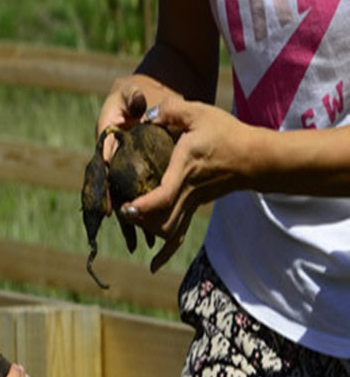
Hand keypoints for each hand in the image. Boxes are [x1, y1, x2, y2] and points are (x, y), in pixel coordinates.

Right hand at [93, 78, 154, 252]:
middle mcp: (107, 156)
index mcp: (104, 139)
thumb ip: (134, 96)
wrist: (139, 95)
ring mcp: (117, 167)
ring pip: (119, 197)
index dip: (104, 186)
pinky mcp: (128, 174)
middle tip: (121, 226)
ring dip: (128, 220)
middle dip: (113, 209)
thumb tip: (139, 104)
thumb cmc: (135, 91)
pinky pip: (130, 197)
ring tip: (138, 242)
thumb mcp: (133, 91)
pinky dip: (138, 214)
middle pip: (107, 188)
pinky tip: (148, 236)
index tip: (107, 205)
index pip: (102, 166)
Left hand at [120, 96, 248, 271]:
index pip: (163, 196)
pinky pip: (178, 234)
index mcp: (184, 170)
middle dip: (138, 220)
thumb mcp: (199, 114)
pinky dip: (166, 251)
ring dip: (147, 230)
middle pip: (160, 220)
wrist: (254, 156)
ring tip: (131, 220)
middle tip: (121, 211)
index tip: (125, 208)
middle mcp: (187, 192)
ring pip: (168, 230)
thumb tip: (147, 114)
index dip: (142, 206)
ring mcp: (192, 203)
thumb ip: (172, 111)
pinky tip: (153, 266)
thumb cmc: (227, 134)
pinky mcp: (195, 208)